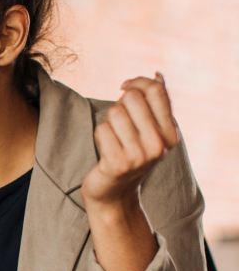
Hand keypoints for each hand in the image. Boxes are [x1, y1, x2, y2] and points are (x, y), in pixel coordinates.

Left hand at [82, 73, 177, 210]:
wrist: (114, 196)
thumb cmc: (129, 158)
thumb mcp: (149, 133)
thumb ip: (155, 105)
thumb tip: (157, 75)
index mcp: (170, 135)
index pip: (156, 90)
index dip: (136, 83)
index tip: (124, 88)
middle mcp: (159, 145)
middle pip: (132, 98)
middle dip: (119, 105)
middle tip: (118, 125)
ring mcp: (139, 156)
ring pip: (114, 113)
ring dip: (108, 123)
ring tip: (113, 140)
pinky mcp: (117, 164)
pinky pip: (102, 130)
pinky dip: (99, 136)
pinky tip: (105, 151)